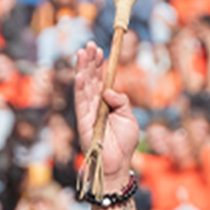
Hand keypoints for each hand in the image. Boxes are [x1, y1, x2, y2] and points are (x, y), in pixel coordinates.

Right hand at [71, 42, 139, 184]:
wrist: (118, 164)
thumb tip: (109, 90)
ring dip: (82, 69)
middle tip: (90, 44)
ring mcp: (88, 112)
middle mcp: (95, 105)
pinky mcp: (83, 122)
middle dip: (89, 61)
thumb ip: (121, 101)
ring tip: (82, 52)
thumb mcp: (129, 117)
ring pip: (84, 86)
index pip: (101, 80)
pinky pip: (81, 103)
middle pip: (91, 79)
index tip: (101, 50)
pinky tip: (80, 76)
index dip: (100, 65)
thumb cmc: (124, 143)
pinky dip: (80, 89)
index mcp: (106, 103)